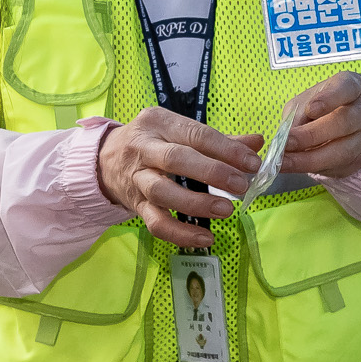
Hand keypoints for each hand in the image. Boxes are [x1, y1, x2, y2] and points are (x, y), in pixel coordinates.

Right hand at [96, 109, 262, 247]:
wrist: (104, 159)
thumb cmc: (152, 141)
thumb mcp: (178, 130)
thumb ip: (218, 139)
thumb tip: (256, 142)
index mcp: (159, 123)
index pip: (196, 134)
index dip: (226, 149)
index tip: (252, 163)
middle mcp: (144, 148)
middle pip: (176, 159)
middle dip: (212, 172)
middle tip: (241, 185)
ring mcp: (137, 178)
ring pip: (162, 192)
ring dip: (196, 203)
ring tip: (226, 210)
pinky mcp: (135, 205)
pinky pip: (156, 222)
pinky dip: (180, 234)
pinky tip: (204, 238)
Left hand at [278, 71, 360, 179]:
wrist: (348, 125)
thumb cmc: (324, 106)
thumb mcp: (308, 100)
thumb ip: (299, 114)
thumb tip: (287, 137)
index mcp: (353, 86)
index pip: (346, 89)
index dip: (329, 99)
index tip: (310, 109)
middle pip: (343, 122)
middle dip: (311, 135)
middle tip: (287, 143)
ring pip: (340, 151)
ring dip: (308, 159)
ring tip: (284, 161)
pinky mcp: (360, 158)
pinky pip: (335, 166)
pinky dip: (310, 167)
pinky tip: (293, 166)